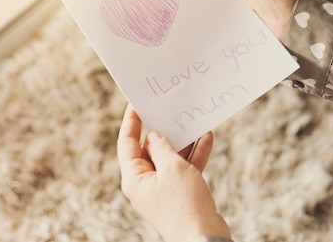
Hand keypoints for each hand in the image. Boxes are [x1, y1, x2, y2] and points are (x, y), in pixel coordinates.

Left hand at [117, 105, 230, 241]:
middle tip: (171, 109)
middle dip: (164, 130)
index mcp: (134, 178)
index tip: (137, 104)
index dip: (131, 122)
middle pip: (150, 149)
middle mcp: (146, 182)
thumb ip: (162, 147)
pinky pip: (185, 167)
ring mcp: (164, 188)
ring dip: (183, 141)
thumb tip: (154, 136)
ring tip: (193, 120)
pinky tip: (206, 138)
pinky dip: (194, 154)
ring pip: (171, 157)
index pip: (127, 143)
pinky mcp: (181, 192)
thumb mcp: (172, 168)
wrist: (203, 236)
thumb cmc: (184, 204)